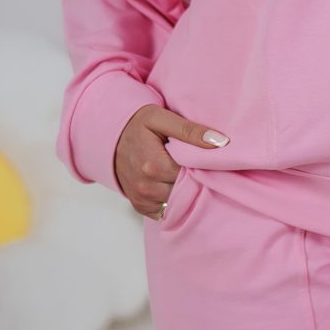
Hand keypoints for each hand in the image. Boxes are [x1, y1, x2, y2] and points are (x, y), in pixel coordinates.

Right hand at [114, 103, 226, 217]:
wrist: (109, 136)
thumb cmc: (136, 125)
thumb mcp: (161, 119)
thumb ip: (190, 130)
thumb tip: (220, 143)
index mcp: (154, 166)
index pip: (194, 175)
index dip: (202, 167)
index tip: (203, 158)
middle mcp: (146, 187)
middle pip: (186, 190)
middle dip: (194, 180)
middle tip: (194, 165)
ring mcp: (142, 199)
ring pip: (178, 202)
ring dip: (184, 191)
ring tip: (183, 174)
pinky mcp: (140, 206)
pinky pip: (166, 211)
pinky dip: (173, 200)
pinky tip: (172, 184)